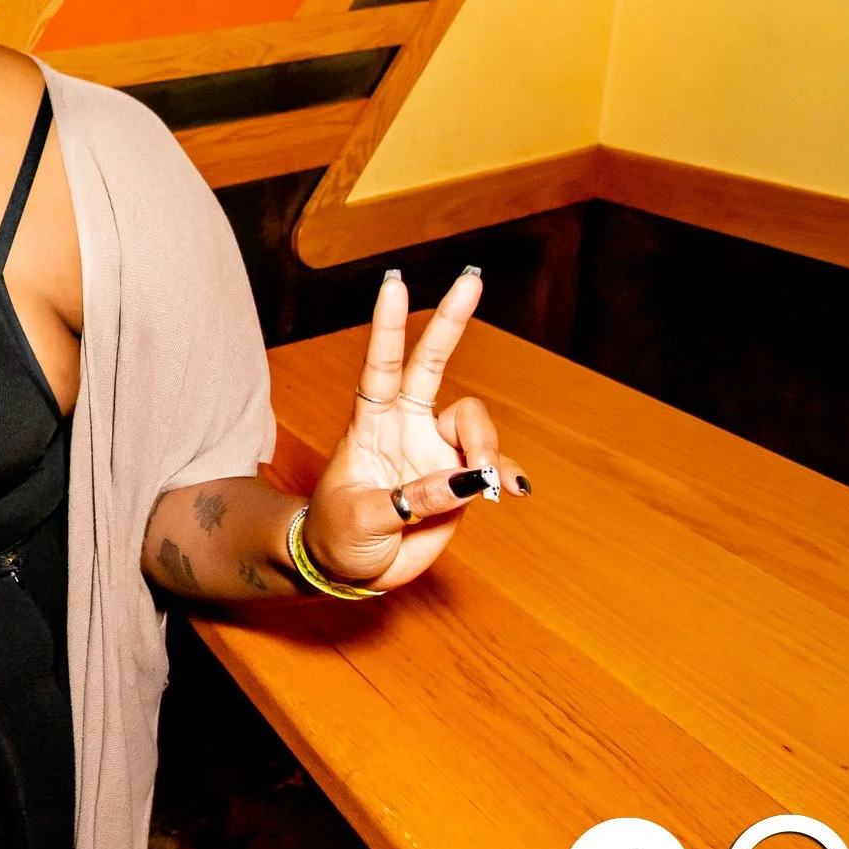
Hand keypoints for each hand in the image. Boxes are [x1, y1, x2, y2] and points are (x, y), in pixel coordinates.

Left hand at [303, 269, 529, 590]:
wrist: (349, 569)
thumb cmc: (339, 535)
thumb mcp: (363, 518)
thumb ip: (413, 499)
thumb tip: (466, 480)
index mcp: (370, 423)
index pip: (379, 366)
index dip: (387, 327)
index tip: (394, 284)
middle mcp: (405, 425)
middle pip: (431, 363)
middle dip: (450, 320)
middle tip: (472, 278)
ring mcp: (435, 450)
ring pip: (473, 423)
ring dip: (485, 445)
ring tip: (484, 484)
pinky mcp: (459, 481)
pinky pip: (492, 467)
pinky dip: (504, 474)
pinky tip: (510, 490)